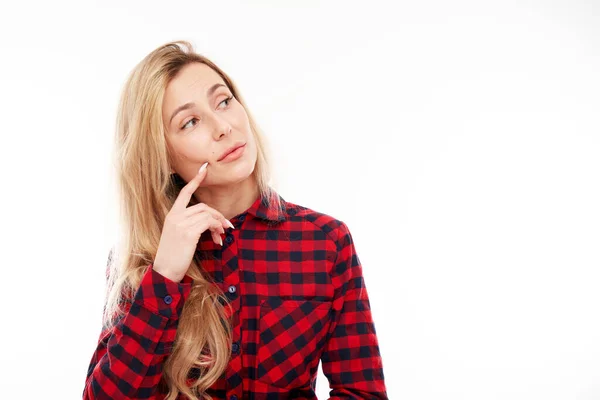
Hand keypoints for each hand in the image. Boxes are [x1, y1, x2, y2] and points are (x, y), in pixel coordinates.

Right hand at [153, 162, 233, 281]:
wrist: (165, 271)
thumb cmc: (174, 256)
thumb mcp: (179, 236)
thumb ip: (190, 225)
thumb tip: (211, 222)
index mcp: (171, 215)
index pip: (184, 193)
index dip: (195, 180)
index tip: (204, 169)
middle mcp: (175, 216)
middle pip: (203, 207)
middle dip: (217, 216)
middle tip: (226, 228)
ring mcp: (181, 223)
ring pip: (208, 214)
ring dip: (219, 224)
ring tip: (221, 236)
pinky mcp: (188, 232)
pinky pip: (208, 223)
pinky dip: (216, 228)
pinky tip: (218, 239)